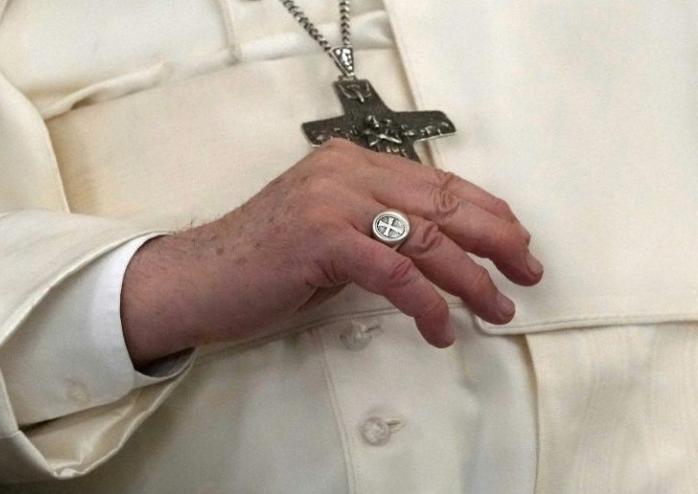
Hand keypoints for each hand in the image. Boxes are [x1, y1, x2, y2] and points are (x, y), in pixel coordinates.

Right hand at [121, 139, 542, 366]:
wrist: (199, 277)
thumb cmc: (264, 259)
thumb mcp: (331, 231)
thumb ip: (377, 227)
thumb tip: (434, 250)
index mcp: (353, 162)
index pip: (435, 182)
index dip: (485, 210)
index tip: (516, 238)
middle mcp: (347, 170)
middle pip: (443, 203)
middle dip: (496, 239)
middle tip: (528, 271)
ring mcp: (334, 200)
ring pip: (427, 238)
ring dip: (472, 280)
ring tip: (496, 309)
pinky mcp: (323, 237)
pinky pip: (396, 271)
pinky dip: (427, 304)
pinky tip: (441, 329)